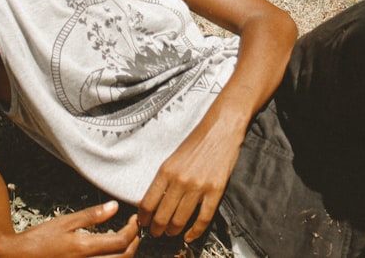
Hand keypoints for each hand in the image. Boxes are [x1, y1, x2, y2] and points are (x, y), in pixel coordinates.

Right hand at [0, 202, 140, 257]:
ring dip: (126, 254)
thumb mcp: (65, 222)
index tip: (134, 220)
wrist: (16, 257)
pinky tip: (110, 252)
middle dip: (134, 243)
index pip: (121, 241)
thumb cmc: (38, 239)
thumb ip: (92, 216)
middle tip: (134, 230)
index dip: (133, 230)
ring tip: (125, 240)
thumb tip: (115, 207)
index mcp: (84, 248)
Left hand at [137, 117, 243, 243]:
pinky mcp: (215, 190)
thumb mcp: (173, 158)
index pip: (148, 203)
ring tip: (171, 233)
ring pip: (180, 220)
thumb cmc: (197, 141)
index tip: (143, 224)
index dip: (143, 218)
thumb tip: (151, 202)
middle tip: (156, 233)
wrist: (221, 128)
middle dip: (156, 229)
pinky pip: (203, 219)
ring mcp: (198, 187)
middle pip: (162, 216)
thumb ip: (163, 179)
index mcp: (166, 171)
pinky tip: (189, 236)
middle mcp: (180, 180)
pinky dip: (195, 232)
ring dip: (173, 231)